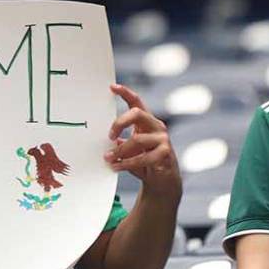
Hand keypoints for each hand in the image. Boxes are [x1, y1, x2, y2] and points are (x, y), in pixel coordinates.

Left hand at [105, 83, 180, 198]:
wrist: (162, 181)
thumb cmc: (143, 162)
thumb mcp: (129, 149)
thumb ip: (119, 140)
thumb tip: (102, 137)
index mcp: (146, 121)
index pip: (136, 102)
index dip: (125, 92)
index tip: (111, 87)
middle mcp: (156, 126)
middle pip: (137, 113)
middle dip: (119, 123)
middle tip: (109, 136)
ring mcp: (163, 138)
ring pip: (137, 139)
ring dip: (120, 150)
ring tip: (108, 158)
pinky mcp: (166, 153)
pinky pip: (143, 157)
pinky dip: (126, 163)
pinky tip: (117, 166)